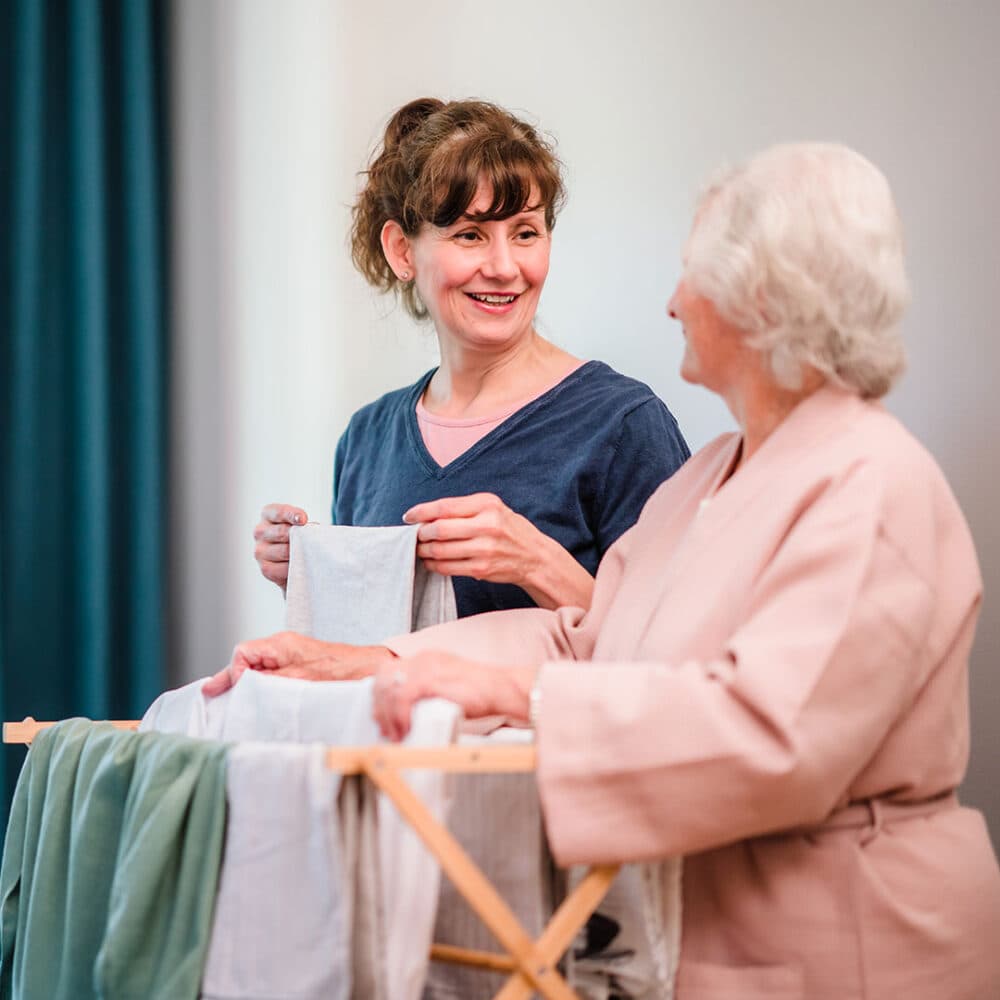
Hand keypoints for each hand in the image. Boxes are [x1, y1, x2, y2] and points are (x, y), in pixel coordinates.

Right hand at [202, 631, 394, 696]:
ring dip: (246, 683)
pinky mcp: (299, 665)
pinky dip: (261, 684)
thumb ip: (269, 681)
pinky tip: (256, 698)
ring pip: (258, 667)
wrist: (369, 669)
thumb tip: (244, 685)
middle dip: (231, 677)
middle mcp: (283, 646)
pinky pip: (272, 673)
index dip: (234, 671)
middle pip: (247, 659)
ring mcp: (291, 655)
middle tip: (212, 693)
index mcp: (281, 644)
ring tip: (230, 699)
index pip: (243, 652)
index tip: (238, 689)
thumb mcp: (299, 680)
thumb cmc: (340, 672)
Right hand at [254, 503, 308, 590]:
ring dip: (299, 553)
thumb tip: (311, 529)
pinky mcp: (265, 568)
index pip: (279, 512)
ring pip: (284, 551)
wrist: (294, 559)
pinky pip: (283, 568)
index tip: (303, 520)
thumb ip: (302, 523)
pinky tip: (301, 565)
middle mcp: (260, 531)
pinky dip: (295, 567)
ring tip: (308, 554)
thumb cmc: (299, 536)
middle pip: (282, 532)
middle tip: (310, 541)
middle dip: (299, 537)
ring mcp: (260, 551)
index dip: (292, 515)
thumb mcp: (300, 523)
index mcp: (268, 514)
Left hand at [372, 653, 535, 740]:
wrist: (500, 689)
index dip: (380, 695)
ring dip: (388, 716)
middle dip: (379, 706)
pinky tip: (405, 729)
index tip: (381, 716)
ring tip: (395, 734)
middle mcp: (423, 658)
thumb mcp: (446, 686)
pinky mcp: (431, 679)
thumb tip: (405, 712)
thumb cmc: (479, 692)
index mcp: (425, 658)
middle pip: (384, 678)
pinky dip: (399, 716)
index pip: (389, 670)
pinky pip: (403, 697)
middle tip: (385, 729)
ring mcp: (426, 667)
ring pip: (390, 689)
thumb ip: (426, 692)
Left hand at [404, 493, 593, 610]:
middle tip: (416, 535)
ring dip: (425, 551)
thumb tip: (426, 516)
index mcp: (487, 505)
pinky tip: (431, 562)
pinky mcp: (482, 568)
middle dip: (421, 534)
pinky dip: (434, 565)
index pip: (445, 507)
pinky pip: (448, 568)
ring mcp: (485, 549)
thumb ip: (463, 509)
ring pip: (441, 550)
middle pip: (439, 530)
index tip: (408, 516)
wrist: (534, 557)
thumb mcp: (492, 509)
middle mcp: (487, 525)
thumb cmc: (509, 529)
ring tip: (421, 549)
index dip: (421, 512)